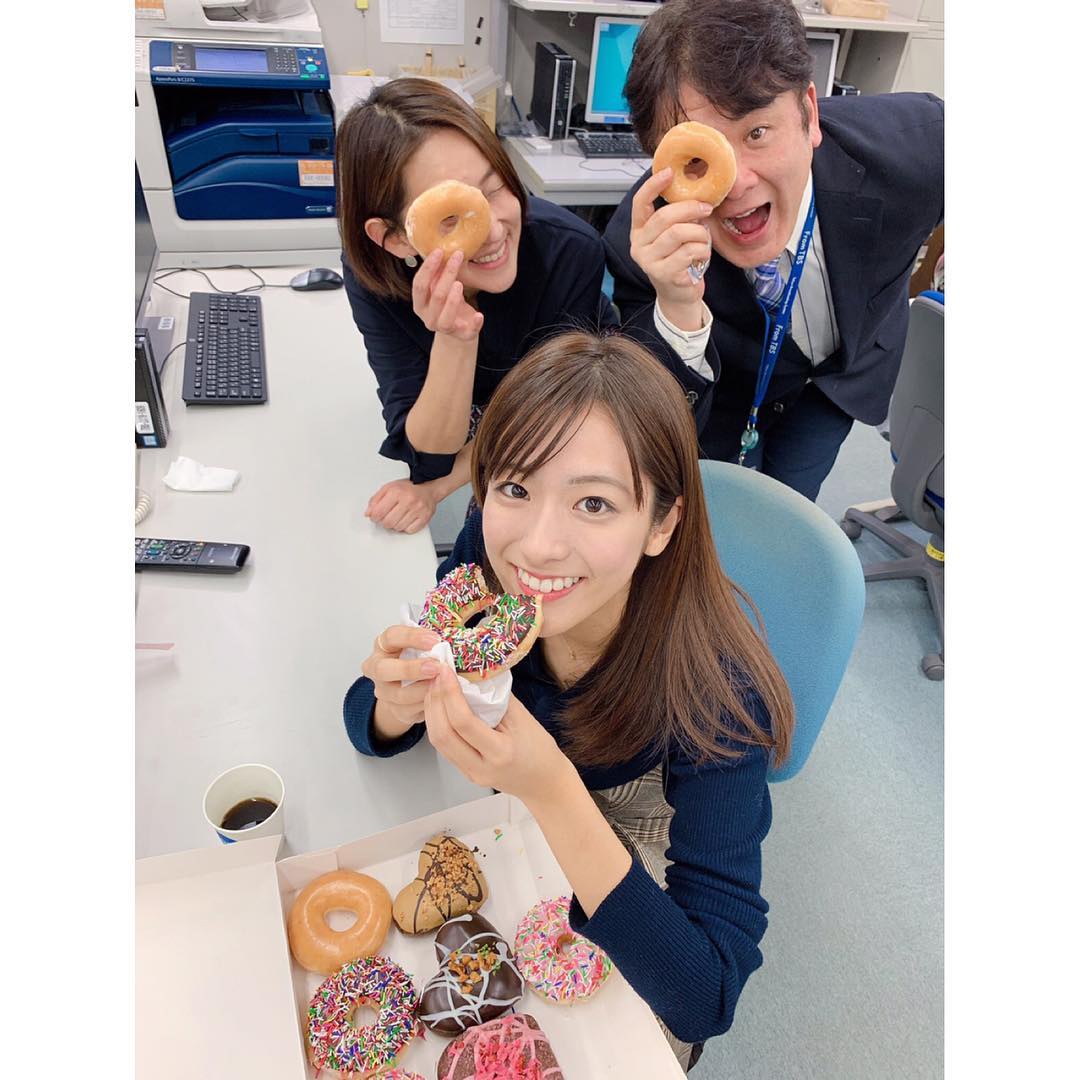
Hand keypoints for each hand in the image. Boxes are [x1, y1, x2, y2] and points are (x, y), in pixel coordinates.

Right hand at [361, 624, 442, 740]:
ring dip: (423, 689)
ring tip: (442, 684)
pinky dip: (426, 703)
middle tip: (435, 668)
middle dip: (411, 669)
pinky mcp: (393, 709)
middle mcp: (377, 667)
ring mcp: (383, 690)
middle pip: (384, 669)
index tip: (435, 640)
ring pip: (398, 694)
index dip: (413, 637)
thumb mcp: (417, 646)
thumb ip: (427, 646)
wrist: (406, 685)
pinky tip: (439, 697)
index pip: (392, 636)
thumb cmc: (414, 659)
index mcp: (383, 645)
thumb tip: (445, 649)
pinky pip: (409, 710)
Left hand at [366, 478, 436, 533]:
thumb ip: (375, 500)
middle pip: (388, 522)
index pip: (378, 512)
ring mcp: (418, 510)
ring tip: (398, 516)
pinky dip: (406, 527)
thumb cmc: (407, 489)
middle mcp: (408, 500)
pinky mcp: (425, 517)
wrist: (427, 489)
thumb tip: (368, 513)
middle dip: (384, 522)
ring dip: (395, 524)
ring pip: (398, 528)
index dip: (374, 517)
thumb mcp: (388, 488)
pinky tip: (406, 519)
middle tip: (387, 517)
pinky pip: (410, 530)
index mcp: (396, 492)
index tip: (375, 516)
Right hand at [412, 247, 483, 341]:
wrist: (459, 328)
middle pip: (436, 296)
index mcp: (420, 304)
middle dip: (446, 275)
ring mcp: (443, 329)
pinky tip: (479, 315)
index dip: (428, 267)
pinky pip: (467, 331)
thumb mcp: (440, 287)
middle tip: (458, 256)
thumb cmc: (448, 303)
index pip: (419, 285)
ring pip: (445, 317)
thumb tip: (442, 246)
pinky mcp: (461, 336)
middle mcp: (428, 317)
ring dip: (452, 300)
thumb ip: (438, 273)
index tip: (439, 251)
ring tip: (460, 284)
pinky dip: (474, 324)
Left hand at [424, 666, 574, 805]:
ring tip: (434, 688)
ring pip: (438, 742)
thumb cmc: (540, 750)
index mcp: (499, 752)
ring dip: (432, 712)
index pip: (463, 722)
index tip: (446, 672)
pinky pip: (444, 747)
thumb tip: (474, 674)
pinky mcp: (465, 772)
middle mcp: (480, 767)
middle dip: (435, 701)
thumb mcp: (524, 718)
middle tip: (435, 676)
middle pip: (443, 734)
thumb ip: (497, 697)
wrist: (544, 782)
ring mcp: (470, 773)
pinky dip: (438, 724)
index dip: (450, 694)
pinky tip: (440, 707)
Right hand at [629, 167, 713, 313]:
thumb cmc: (679, 261)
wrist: (679, 296)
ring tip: (704, 240)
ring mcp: (649, 261)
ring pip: (679, 233)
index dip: (653, 186)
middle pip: (665, 216)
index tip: (669, 172)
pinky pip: (690, 251)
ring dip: (699, 233)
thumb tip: (697, 193)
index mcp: (639, 231)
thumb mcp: (674, 235)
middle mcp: (639, 245)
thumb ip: (678, 216)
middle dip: (691, 209)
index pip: (639, 203)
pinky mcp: (663, 274)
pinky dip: (703, 251)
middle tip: (706, 209)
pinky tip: (701, 257)